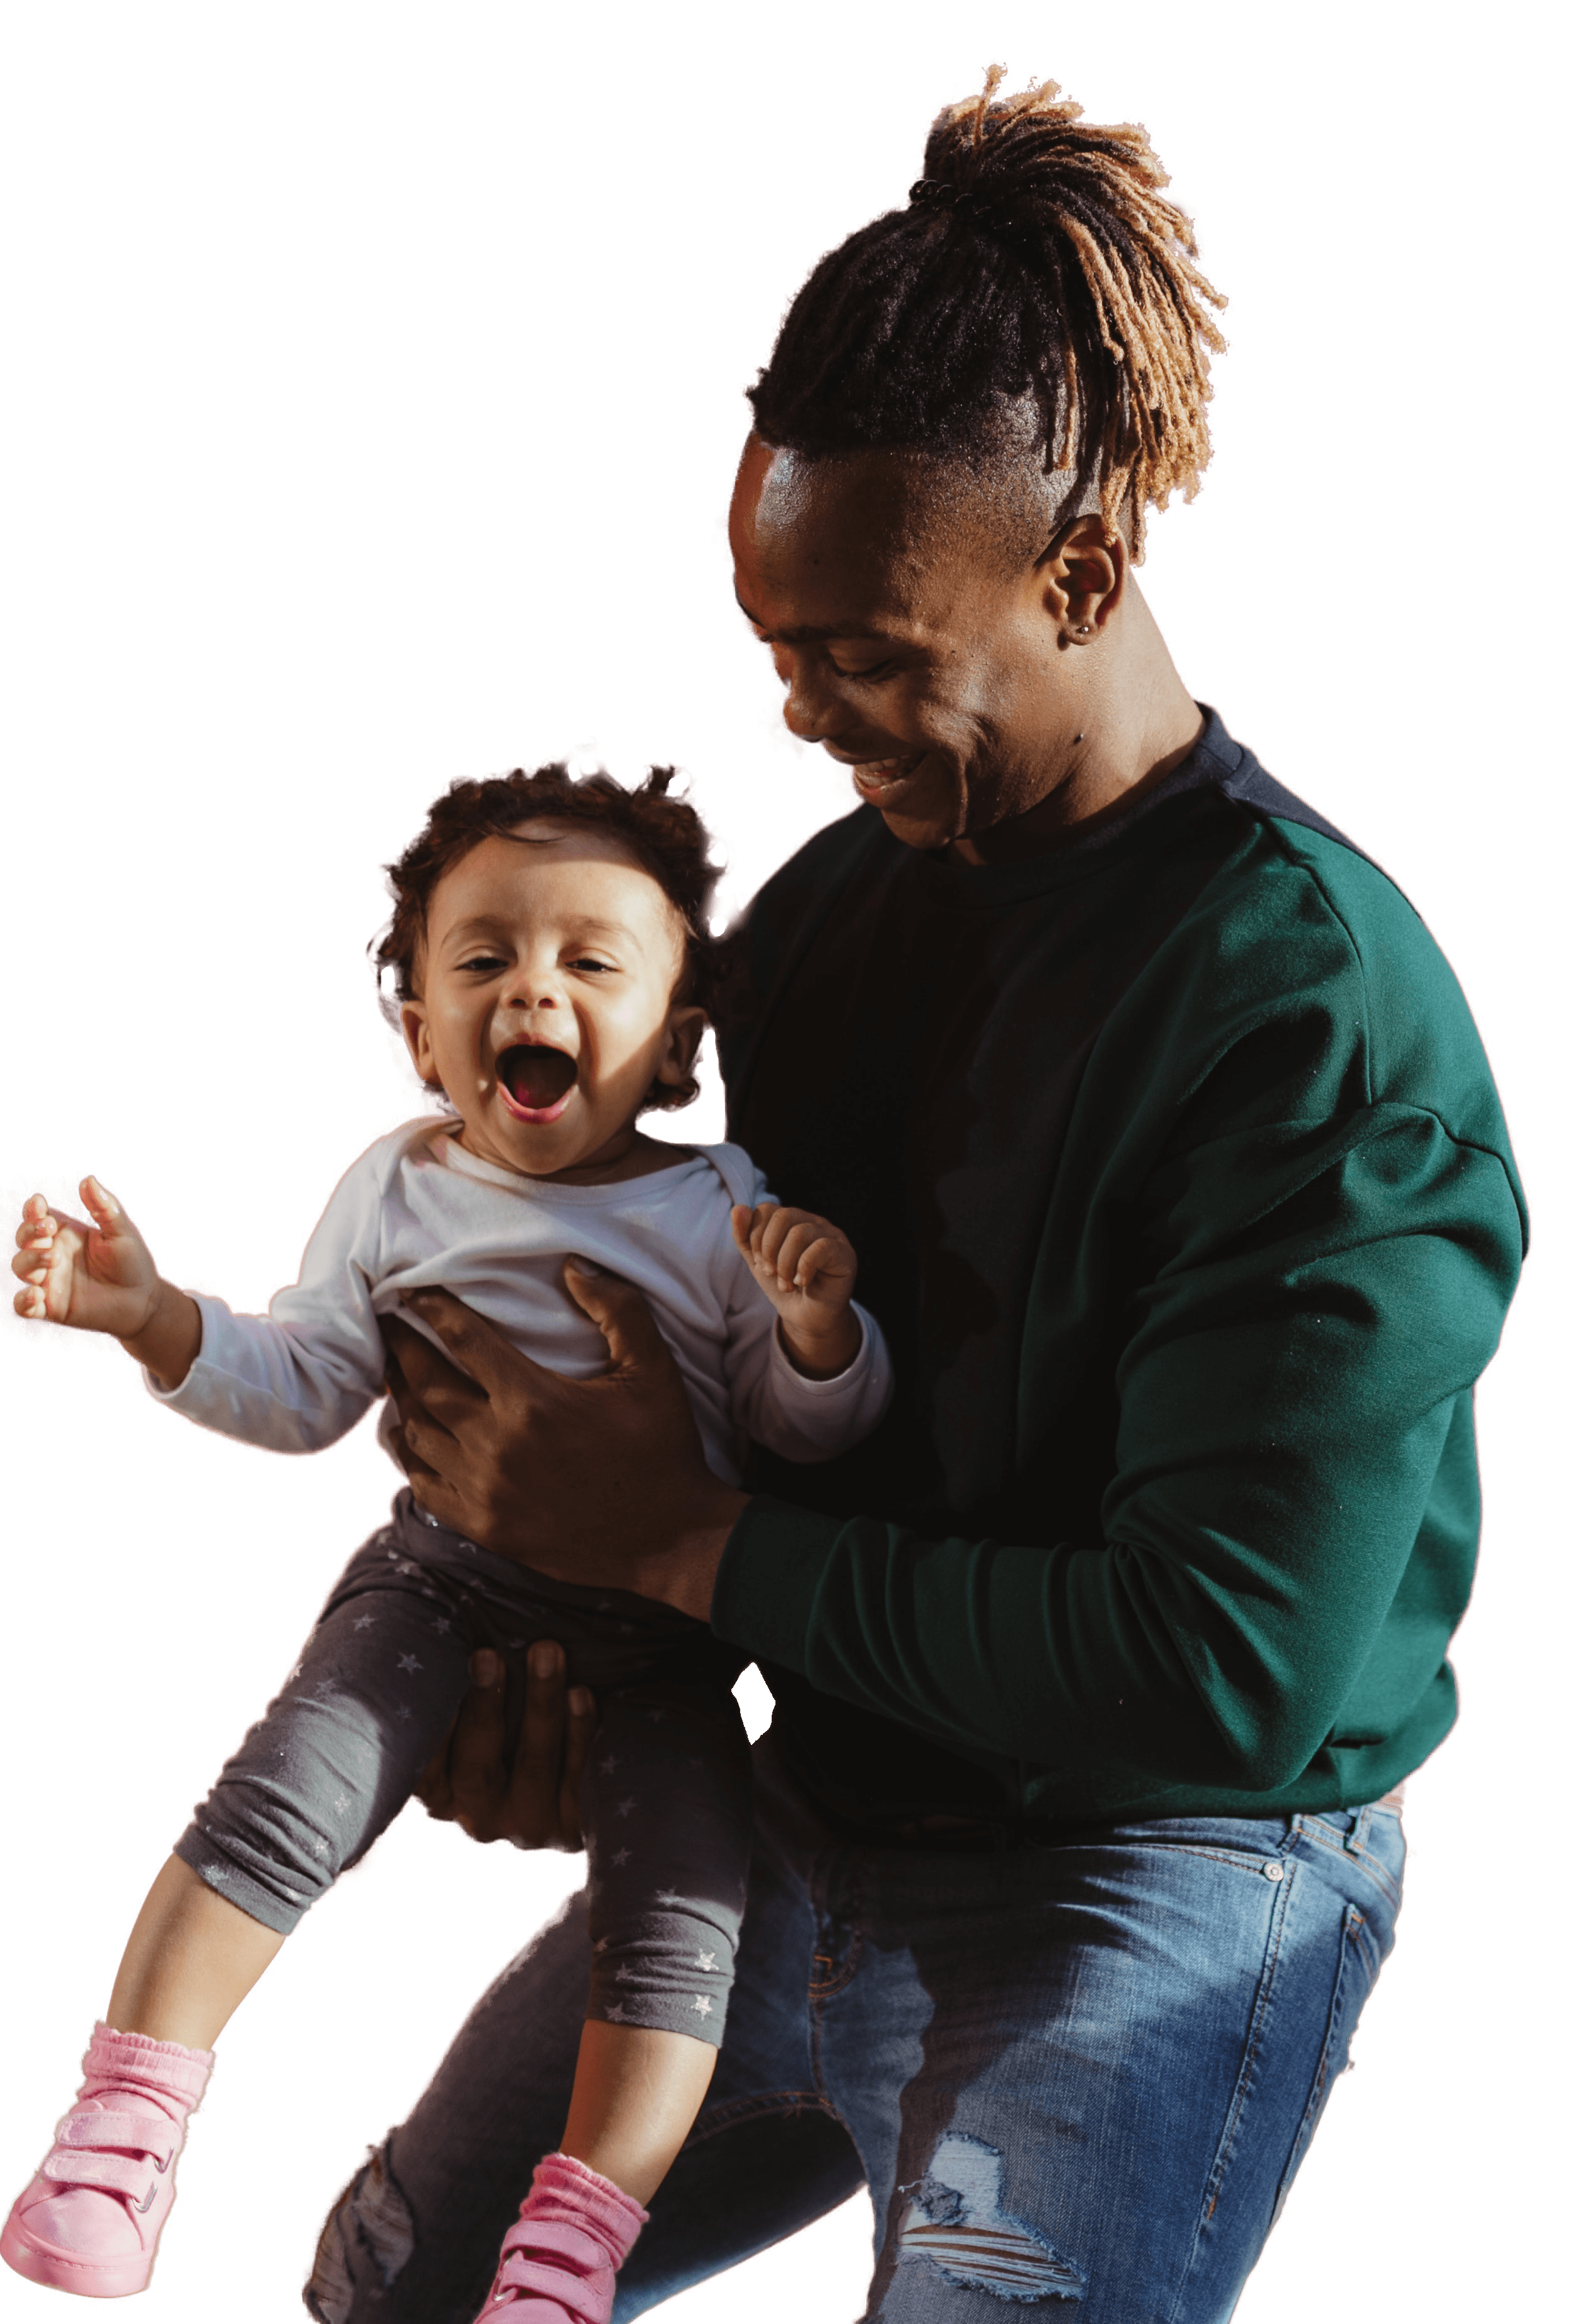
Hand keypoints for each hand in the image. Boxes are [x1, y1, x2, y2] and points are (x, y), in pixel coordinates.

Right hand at [12, 1177, 201, 1386]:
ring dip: (30, 1260)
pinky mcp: (51, 1308)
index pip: (37, 1217)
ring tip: (52, 1258)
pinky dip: (23, 1301)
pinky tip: (36, 1294)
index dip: (32, 1210)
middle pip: (24, 1239)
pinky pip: (24, 1306)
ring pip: (21, 1267)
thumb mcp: (121, 1232)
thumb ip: (104, 1208)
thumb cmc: (132, 1262)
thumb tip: (88, 1181)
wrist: (143, 1300)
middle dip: (29, 1232)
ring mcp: (49, 1281)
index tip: (39, 1204)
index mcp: (64, 1234)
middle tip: (48, 1230)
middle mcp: (52, 1255)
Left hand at [378, 1265, 747, 1618]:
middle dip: (401, 1347)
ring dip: (401, 1398)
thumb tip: (573, 1267)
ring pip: (418, 1434)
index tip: (414, 1291)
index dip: (433, 1309)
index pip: (464, 1340)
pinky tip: (404, 1434)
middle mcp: (498, 1445)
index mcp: (533, 1401)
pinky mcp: (485, 1526)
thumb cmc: (661, 1449)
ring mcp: (486, 1490)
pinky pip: (424, 1485)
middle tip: (387, 1323)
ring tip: (394, 1371)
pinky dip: (407, 1456)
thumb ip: (618, 1310)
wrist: (669, 1540)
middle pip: (426, 1384)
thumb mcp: (653, 1371)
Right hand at [414, 1641, 595, 1851]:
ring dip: (539, 1707)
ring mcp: (526, 1824)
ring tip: (547, 1652)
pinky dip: (580, 1734)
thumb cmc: (508, 1722)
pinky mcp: (571, 1826)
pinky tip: (582, 1694)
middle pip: (476, 1770)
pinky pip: (576, 1778)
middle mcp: (478, 1816)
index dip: (430, 1727)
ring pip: (531, 1768)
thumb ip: (454, 1686)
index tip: (435, 1676)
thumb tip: (417, 1609)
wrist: (574, 1782)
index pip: (423, 1769)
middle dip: (483, 1709)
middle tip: (489, 1655)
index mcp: (443, 1792)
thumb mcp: (473, 1714)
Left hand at [731, 1202, 862, 1377]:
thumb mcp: (758, 1262)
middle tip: (770, 1274)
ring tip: (786, 1284)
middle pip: (783, 1216)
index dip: (756, 1236)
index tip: (759, 1263)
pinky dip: (804, 1267)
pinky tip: (803, 1282)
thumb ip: (744, 1237)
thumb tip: (738, 1208)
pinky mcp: (845, 1253)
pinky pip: (821, 1247)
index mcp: (792, 1220)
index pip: (767, 1210)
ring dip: (785, 1264)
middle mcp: (813, 1222)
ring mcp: (832, 1235)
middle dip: (769, 1249)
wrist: (807, 1318)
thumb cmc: (785, 1286)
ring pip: (800, 1233)